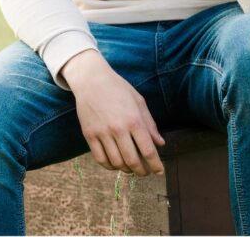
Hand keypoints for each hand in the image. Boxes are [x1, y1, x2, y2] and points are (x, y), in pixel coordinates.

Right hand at [62, 50, 164, 175]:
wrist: (90, 78)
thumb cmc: (117, 88)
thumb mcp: (138, 101)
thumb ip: (150, 124)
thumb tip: (160, 144)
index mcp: (133, 120)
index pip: (148, 151)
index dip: (156, 165)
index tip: (159, 171)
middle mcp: (118, 128)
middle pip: (133, 161)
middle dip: (142, 171)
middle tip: (145, 171)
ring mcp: (102, 132)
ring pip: (117, 162)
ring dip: (127, 170)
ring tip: (130, 167)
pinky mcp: (89, 134)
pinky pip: (100, 158)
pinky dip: (109, 166)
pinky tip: (115, 163)